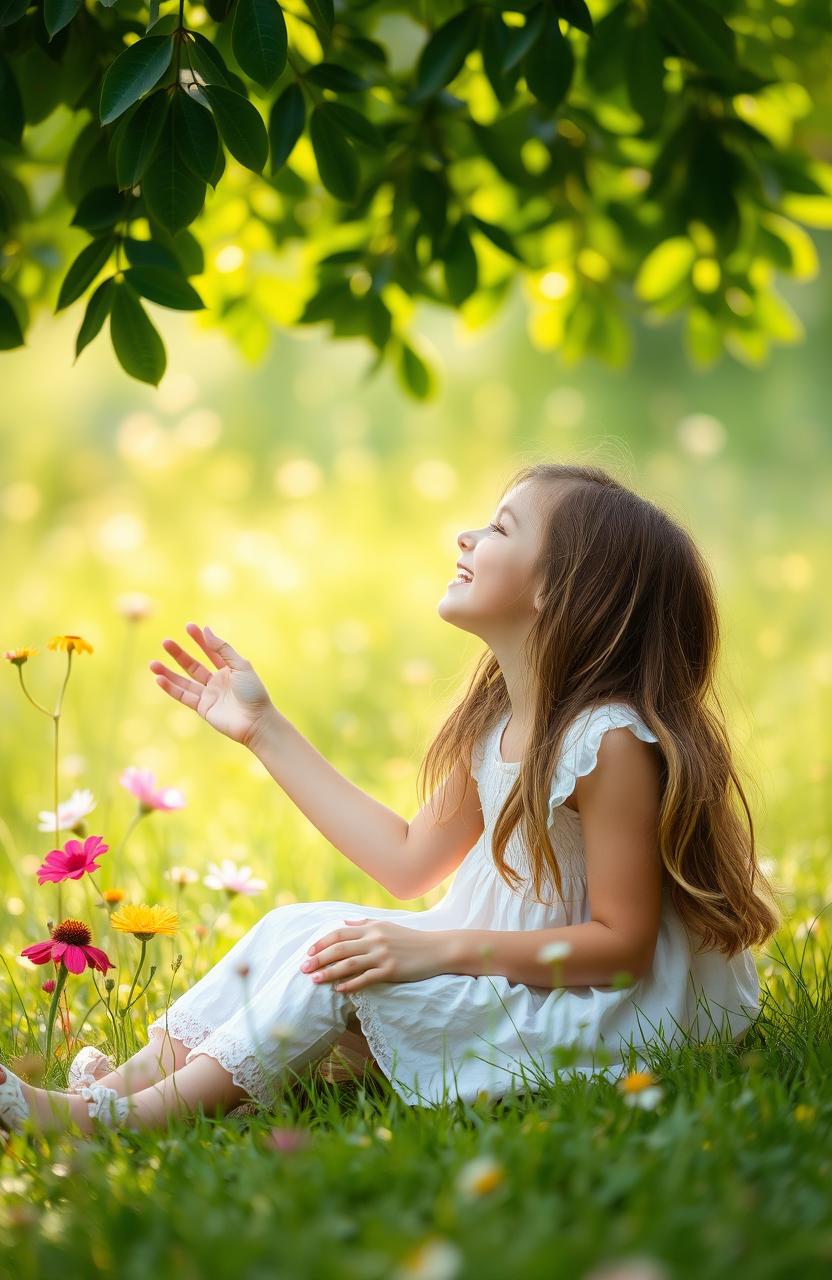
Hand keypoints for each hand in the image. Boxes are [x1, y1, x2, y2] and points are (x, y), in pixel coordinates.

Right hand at [149, 622, 275, 747]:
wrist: (256, 721)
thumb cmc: (253, 692)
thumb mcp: (240, 665)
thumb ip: (222, 648)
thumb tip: (206, 629)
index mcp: (228, 670)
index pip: (211, 651)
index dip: (200, 639)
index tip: (188, 626)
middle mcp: (217, 682)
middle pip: (193, 665)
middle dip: (179, 654)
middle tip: (165, 641)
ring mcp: (209, 695)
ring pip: (184, 682)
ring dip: (168, 673)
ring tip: (152, 663)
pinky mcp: (203, 708)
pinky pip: (184, 696)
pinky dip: (171, 688)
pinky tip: (159, 679)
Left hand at [299, 919, 447, 992]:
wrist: (437, 949)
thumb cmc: (411, 939)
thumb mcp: (387, 926)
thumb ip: (365, 925)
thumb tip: (345, 923)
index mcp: (372, 928)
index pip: (339, 933)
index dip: (321, 942)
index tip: (308, 951)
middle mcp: (374, 940)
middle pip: (339, 948)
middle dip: (318, 958)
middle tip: (303, 968)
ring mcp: (382, 955)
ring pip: (348, 964)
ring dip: (329, 973)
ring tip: (314, 980)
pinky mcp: (390, 970)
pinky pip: (365, 978)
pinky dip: (350, 984)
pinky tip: (338, 990)